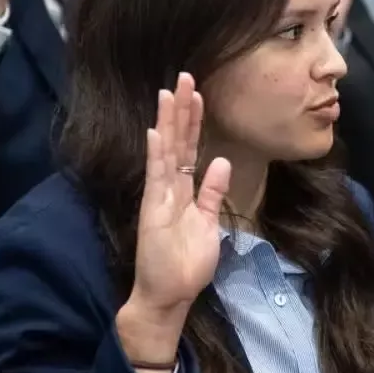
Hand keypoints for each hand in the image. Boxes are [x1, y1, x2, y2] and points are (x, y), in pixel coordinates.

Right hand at [130, 73, 230, 316]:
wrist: (169, 295)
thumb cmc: (187, 263)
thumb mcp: (209, 223)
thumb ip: (212, 193)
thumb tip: (221, 161)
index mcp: (184, 190)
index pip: (189, 148)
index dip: (194, 121)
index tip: (199, 93)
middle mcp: (169, 187)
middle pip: (176, 141)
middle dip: (181, 110)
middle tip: (185, 77)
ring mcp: (159, 197)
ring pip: (165, 152)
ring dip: (168, 122)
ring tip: (170, 91)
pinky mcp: (152, 211)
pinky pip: (156, 179)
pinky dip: (156, 155)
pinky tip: (157, 132)